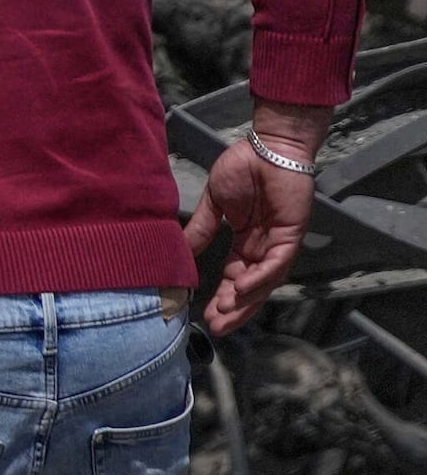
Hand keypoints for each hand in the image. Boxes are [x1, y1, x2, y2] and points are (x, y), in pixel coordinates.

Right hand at [195, 139, 313, 337]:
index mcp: (247, 240)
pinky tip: (241, 289)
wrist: (268, 147)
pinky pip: (277, 263)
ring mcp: (280, 242)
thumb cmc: (242, 168)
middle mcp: (265, 247)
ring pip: (266, 281)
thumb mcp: (214, 203)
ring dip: (247, 300)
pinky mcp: (291, 234)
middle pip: (252, 286)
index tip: (204, 314)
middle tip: (216, 328)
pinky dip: (260, 278)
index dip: (223, 296)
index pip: (236, 276)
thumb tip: (182, 251)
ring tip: (225, 315)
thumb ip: (202, 228)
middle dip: (236, 309)